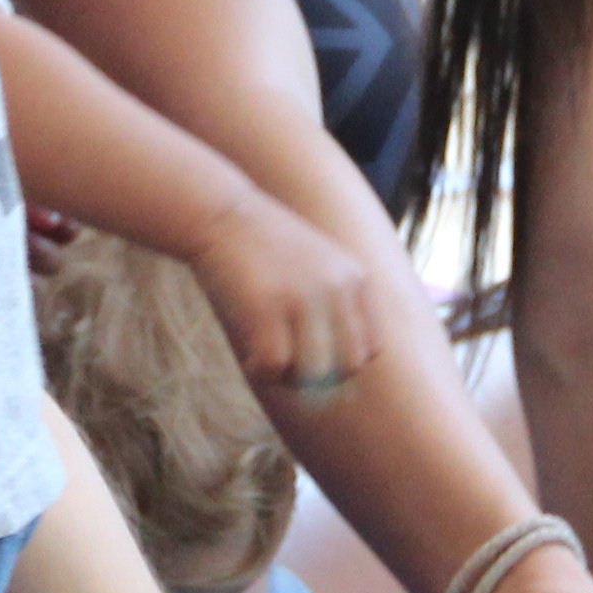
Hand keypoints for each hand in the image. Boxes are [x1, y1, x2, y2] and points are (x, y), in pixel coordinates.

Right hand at [188, 193, 377, 403]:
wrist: (221, 212)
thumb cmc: (263, 246)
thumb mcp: (318, 264)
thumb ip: (335, 302)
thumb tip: (333, 370)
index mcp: (356, 277)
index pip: (372, 348)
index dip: (343, 365)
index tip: (314, 360)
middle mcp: (337, 287)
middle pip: (349, 365)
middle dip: (321, 380)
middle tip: (290, 370)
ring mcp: (303, 296)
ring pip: (314, 371)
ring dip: (289, 378)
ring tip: (268, 364)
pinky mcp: (265, 305)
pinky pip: (275, 364)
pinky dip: (262, 372)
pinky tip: (249, 360)